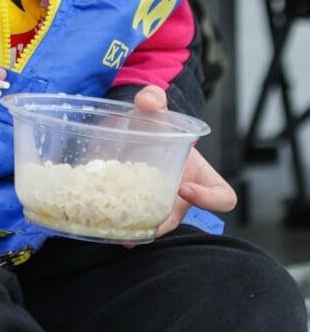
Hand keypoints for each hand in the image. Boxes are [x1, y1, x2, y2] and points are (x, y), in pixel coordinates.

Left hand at [132, 86, 236, 239]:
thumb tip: (148, 101)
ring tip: (125, 233)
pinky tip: (107, 228)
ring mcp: (159, 206)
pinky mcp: (137, 209)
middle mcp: (181, 197)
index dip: (210, 198)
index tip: (184, 187)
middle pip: (180, 218)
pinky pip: (136, 225)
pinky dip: (123, 228)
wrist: (134, 132)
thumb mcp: (157, 109)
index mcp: (198, 175)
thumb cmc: (155, 125)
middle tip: (148, 219)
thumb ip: (155, 98)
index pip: (223, 197)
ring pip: (156, 227)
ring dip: (141, 231)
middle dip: (164, 222)